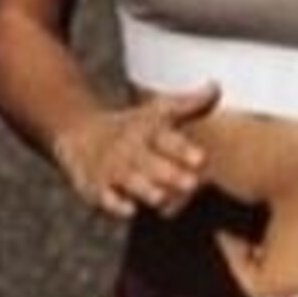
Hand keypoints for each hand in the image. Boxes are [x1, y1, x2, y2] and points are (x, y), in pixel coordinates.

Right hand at [53, 84, 219, 218]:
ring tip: (161, 197)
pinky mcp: (97, 185)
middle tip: (191, 184)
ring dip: (144, 188)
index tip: (201, 159)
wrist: (81, 133)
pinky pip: (105, 196)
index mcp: (148, 130)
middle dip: (169, 173)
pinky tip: (130, 210)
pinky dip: (115, 203)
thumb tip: (216, 87)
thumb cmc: (133, 127)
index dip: (183, 149)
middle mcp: (130, 148)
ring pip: (130, 180)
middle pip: (150, 162)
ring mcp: (113, 167)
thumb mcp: (157, 112)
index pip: (167, 139)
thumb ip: (189, 105)